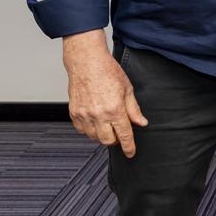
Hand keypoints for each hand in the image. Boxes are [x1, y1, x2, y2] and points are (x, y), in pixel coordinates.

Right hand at [63, 30, 146, 157]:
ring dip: (102, 134)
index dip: (129, 147)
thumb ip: (134, 109)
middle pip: (107, 141)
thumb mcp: (127, 89)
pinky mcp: (74, 113)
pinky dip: (89, 129)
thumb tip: (141, 123)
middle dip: (115, 140)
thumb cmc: (107, 71)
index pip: (124, 135)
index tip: (131, 153)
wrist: (87, 62)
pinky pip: (81, 130)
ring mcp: (84, 114)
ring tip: (106, 123)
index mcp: (115, 109)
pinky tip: (94, 119)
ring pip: (93, 137)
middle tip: (119, 131)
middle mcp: (98, 114)